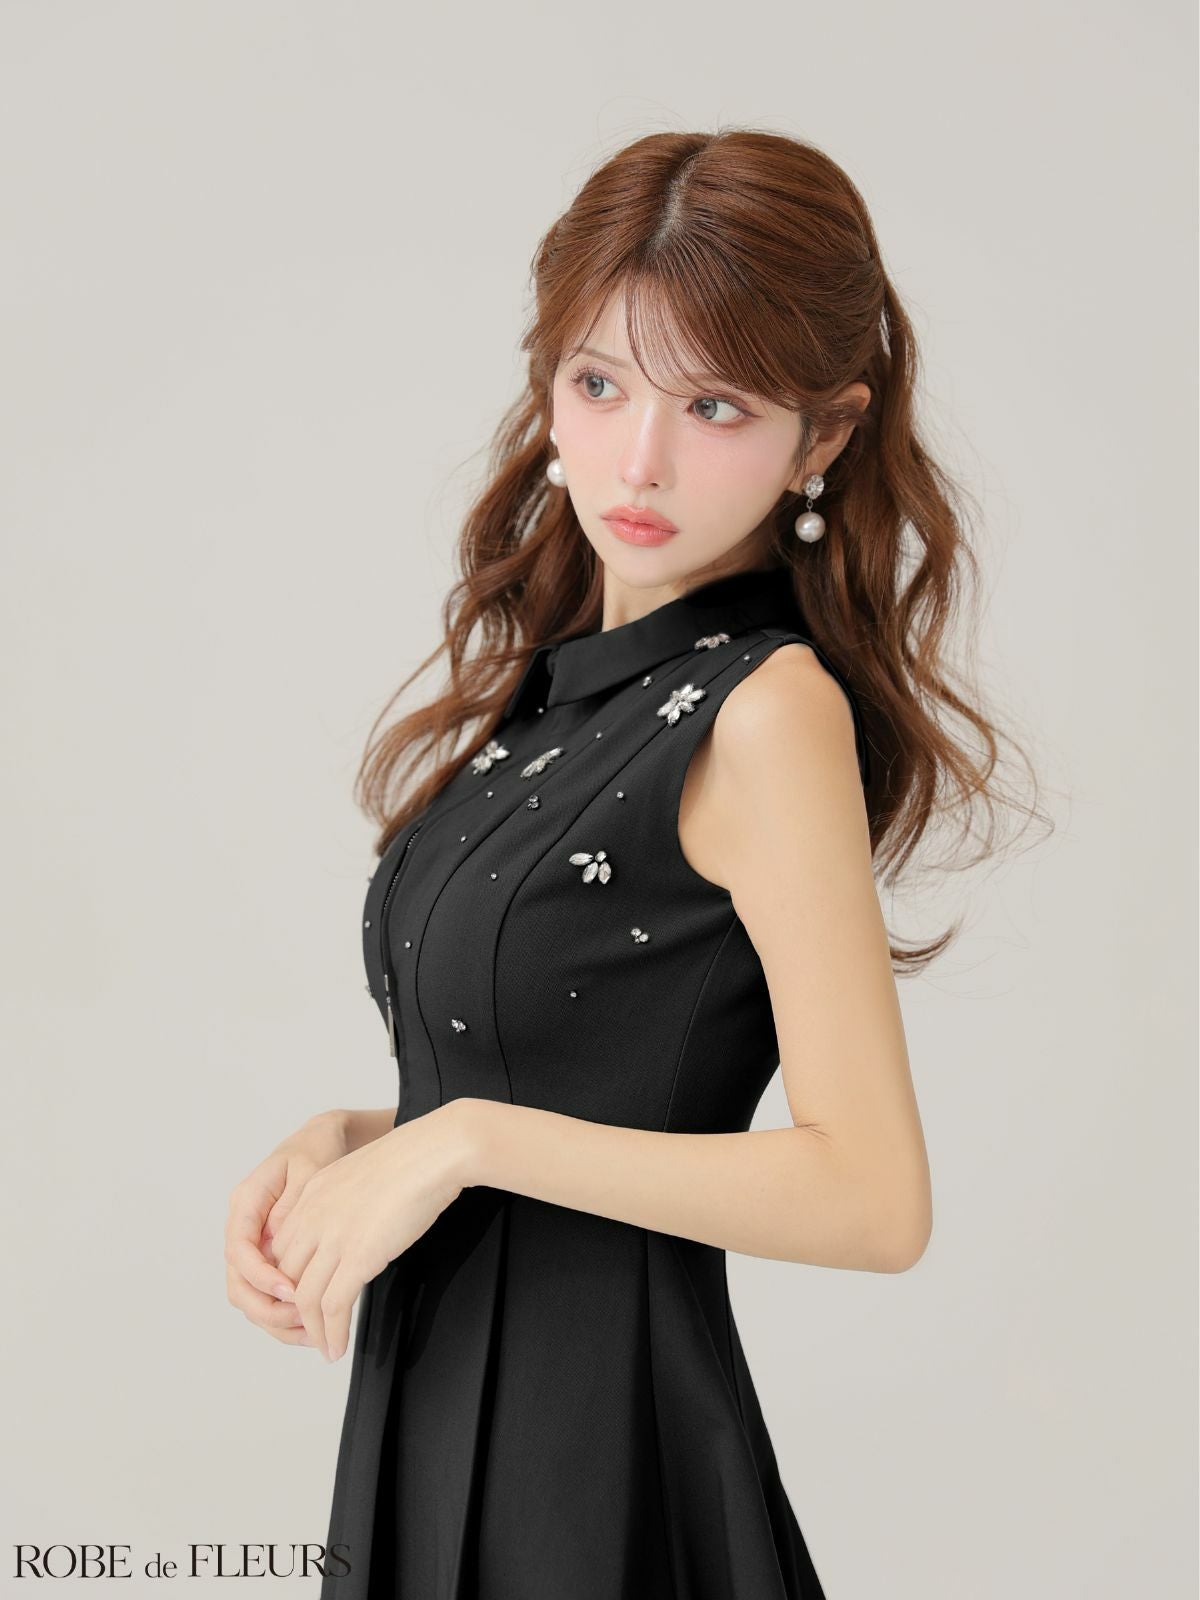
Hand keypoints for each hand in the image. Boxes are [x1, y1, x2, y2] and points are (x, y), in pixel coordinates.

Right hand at [224, 1111, 352, 1348]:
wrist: (323, 1141)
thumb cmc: (316, 1150)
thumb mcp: (309, 1169)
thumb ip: (292, 1206)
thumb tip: (280, 1242)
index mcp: (246, 1202)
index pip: (239, 1249)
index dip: (260, 1275)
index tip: (290, 1291)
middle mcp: (243, 1228)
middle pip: (238, 1283)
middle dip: (267, 1308)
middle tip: (303, 1321)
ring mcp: (255, 1245)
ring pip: (250, 1297)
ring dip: (276, 1320)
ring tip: (313, 1332)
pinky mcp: (269, 1258)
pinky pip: (268, 1294)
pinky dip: (286, 1315)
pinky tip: (312, 1325)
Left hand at [270, 1101, 474, 1362]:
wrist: (433, 1152)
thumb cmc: (413, 1158)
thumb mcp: (362, 1174)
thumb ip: (347, 1200)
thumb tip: (356, 1225)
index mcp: (312, 1193)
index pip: (281, 1248)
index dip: (289, 1279)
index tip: (304, 1297)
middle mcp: (313, 1216)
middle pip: (286, 1276)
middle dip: (294, 1309)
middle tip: (311, 1330)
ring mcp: (333, 1237)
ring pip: (304, 1299)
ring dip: (312, 1331)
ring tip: (324, 1348)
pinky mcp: (358, 1257)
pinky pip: (332, 1308)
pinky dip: (331, 1334)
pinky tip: (338, 1347)